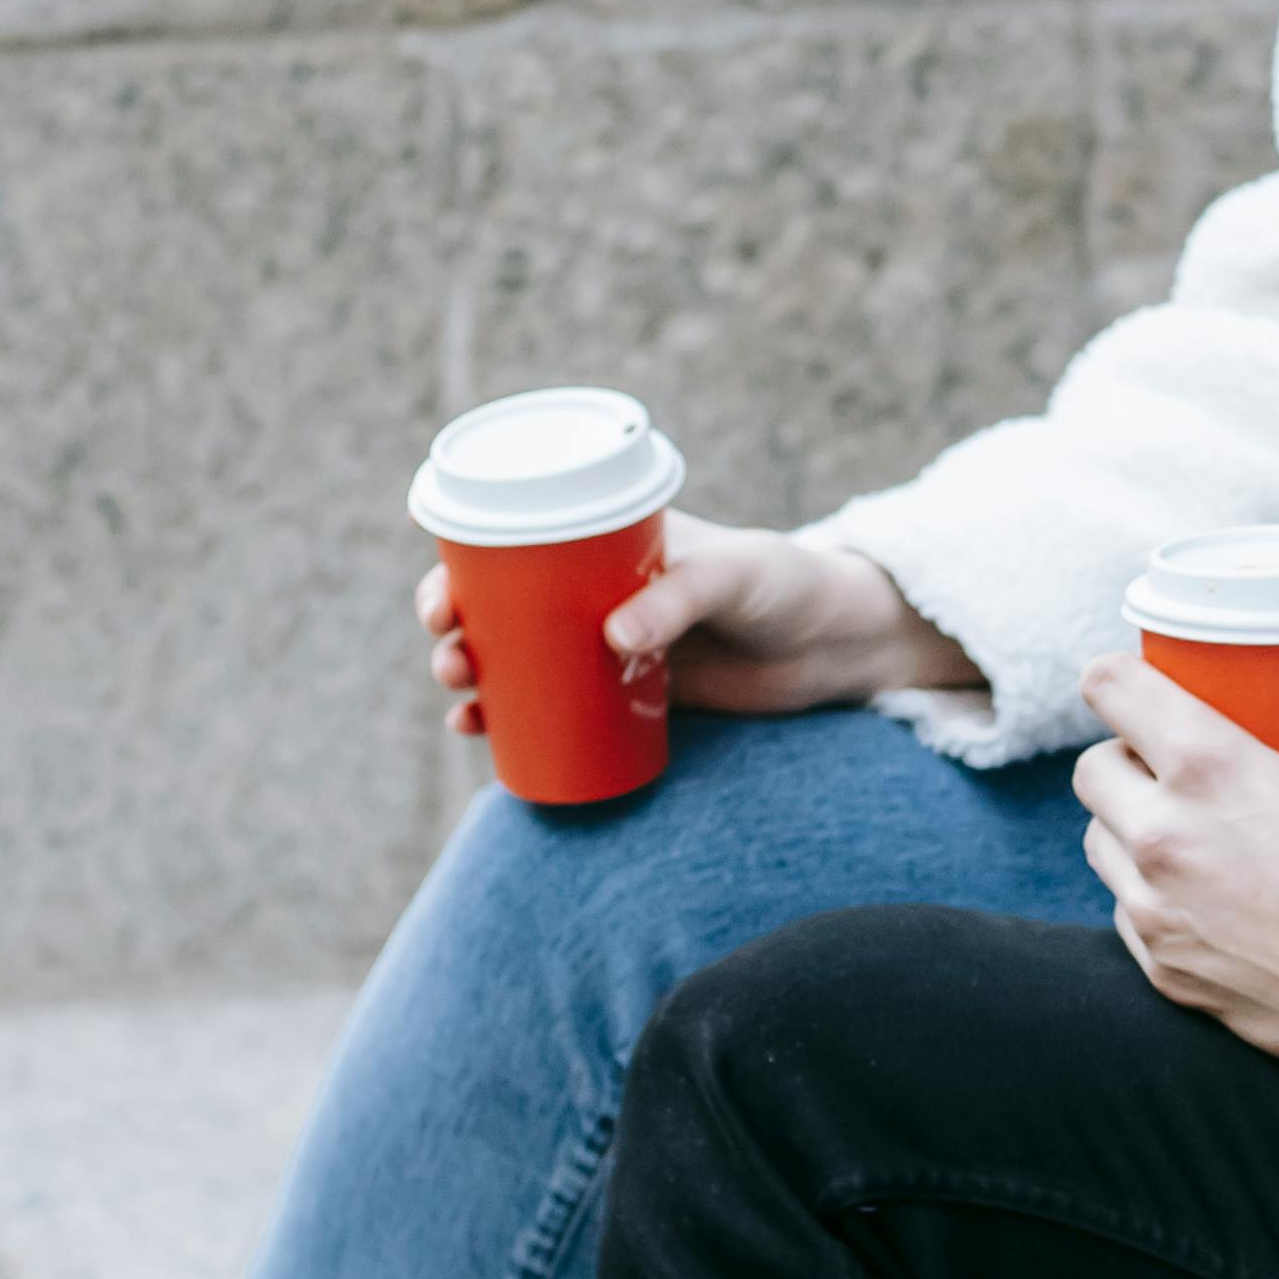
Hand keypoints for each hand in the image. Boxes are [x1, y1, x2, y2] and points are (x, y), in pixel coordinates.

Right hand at [414, 519, 983, 738]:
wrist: (836, 644)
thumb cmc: (785, 585)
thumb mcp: (733, 576)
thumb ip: (680, 599)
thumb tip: (613, 640)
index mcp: (607, 542)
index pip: (516, 544)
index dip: (463, 569)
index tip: (442, 600)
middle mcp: (596, 590)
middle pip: (501, 607)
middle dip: (458, 632)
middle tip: (452, 659)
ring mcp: (609, 644)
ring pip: (520, 659)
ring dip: (476, 679)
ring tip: (463, 706)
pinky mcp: (631, 693)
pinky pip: (557, 706)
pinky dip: (514, 719)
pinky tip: (482, 736)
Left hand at [1072, 655, 1278, 1062]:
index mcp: (1209, 767)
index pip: (1113, 688)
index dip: (1117, 677)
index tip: (1133, 683)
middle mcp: (1163, 835)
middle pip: (1092, 771)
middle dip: (1122, 759)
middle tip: (1167, 765)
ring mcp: (1156, 910)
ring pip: (1100, 845)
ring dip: (1128, 829)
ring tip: (1179, 832)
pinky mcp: (1165, 971)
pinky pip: (1130, 916)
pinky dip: (1154, 899)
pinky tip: (1202, 899)